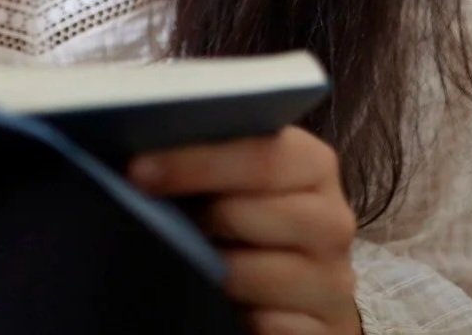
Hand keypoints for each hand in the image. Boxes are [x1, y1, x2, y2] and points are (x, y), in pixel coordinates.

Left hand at [129, 126, 360, 333]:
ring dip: (205, 268)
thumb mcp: (246, 178)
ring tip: (187, 257)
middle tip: (145, 210)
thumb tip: (149, 156)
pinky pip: (264, 325)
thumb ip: (216, 157)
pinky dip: (234, 316)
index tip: (139, 171)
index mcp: (313, 164)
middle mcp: (331, 219)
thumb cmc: (261, 217)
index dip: (195, 161)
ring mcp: (332, 281)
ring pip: (242, 273)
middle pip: (242, 213)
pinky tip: (219, 303)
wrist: (305, 283)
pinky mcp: (325, 331)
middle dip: (190, 215)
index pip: (259, 154)